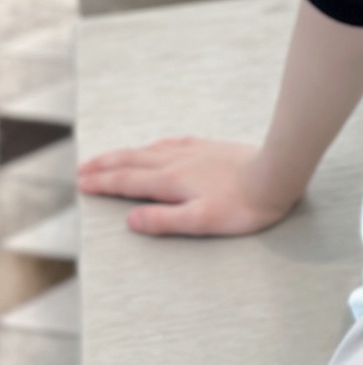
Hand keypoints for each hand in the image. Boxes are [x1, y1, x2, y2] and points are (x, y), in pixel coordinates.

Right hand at [78, 137, 298, 235]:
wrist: (278, 173)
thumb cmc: (244, 204)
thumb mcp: (202, 221)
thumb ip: (164, 220)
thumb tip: (131, 220)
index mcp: (171, 181)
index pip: (127, 181)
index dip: (103, 183)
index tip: (82, 183)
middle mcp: (178, 161)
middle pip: (133, 161)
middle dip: (106, 165)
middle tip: (83, 168)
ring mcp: (195, 152)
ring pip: (150, 150)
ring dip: (125, 154)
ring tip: (109, 157)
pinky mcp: (211, 147)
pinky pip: (173, 143)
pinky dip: (155, 146)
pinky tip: (157, 146)